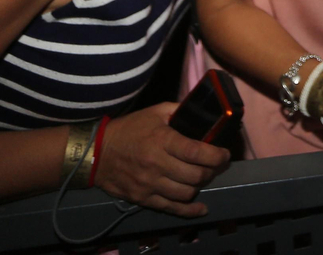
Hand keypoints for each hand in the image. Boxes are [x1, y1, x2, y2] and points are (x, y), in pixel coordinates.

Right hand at [92, 103, 230, 216]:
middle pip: (196, 175)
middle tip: (215, 165)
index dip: (217, 156)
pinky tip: (201, 208)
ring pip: (187, 193)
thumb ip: (179, 111)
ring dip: (200, 186)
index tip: (225, 155)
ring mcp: (149, 184)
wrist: (96, 153)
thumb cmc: (129, 129)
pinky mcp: (143, 198)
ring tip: (201, 177)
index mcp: (162, 140)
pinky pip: (171, 208)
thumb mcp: (154, 112)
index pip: (197, 152)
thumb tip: (202, 112)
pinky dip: (189, 210)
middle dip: (212, 171)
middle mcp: (157, 164)